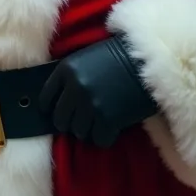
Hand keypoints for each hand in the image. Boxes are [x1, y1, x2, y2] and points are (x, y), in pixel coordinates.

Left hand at [39, 36, 157, 147]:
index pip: (46, 98)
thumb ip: (71, 76)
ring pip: (79, 132)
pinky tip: (111, 129)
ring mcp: (91, 105)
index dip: (51, 107)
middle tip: (81, 121)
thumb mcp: (87, 58)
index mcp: (66, 69)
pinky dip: (104, 137)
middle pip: (61, 119)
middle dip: (70, 122)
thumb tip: (59, 101)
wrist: (149, 58)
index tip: (56, 112)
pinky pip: (99, 140)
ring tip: (98, 123)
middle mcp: (75, 88)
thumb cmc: (118, 55)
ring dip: (87, 131)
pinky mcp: (109, 120)